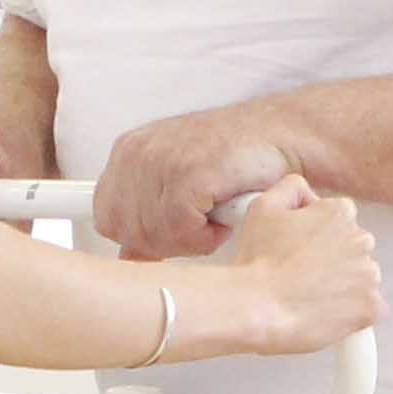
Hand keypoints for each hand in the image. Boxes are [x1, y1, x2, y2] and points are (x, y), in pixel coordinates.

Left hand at [92, 110, 295, 261]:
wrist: (285, 136)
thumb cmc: (239, 161)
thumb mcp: (179, 185)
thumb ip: (148, 217)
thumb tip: (128, 256)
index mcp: (128, 152)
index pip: (107, 218)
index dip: (139, 238)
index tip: (172, 233)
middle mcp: (137, 152)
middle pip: (128, 233)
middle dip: (165, 243)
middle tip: (200, 226)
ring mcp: (160, 160)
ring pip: (153, 237)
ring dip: (191, 240)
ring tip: (215, 215)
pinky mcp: (188, 172)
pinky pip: (180, 231)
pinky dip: (207, 237)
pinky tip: (225, 216)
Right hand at [204, 178, 378, 353]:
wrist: (256, 308)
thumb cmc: (257, 260)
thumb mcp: (263, 206)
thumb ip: (292, 188)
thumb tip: (308, 194)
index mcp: (341, 213)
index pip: (339, 221)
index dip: (317, 237)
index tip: (299, 252)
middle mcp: (362, 241)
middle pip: (354, 249)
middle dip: (334, 260)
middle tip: (302, 276)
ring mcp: (369, 276)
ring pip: (362, 279)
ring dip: (344, 287)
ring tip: (311, 297)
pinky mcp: (370, 308)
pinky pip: (371, 310)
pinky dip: (354, 313)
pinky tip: (328, 314)